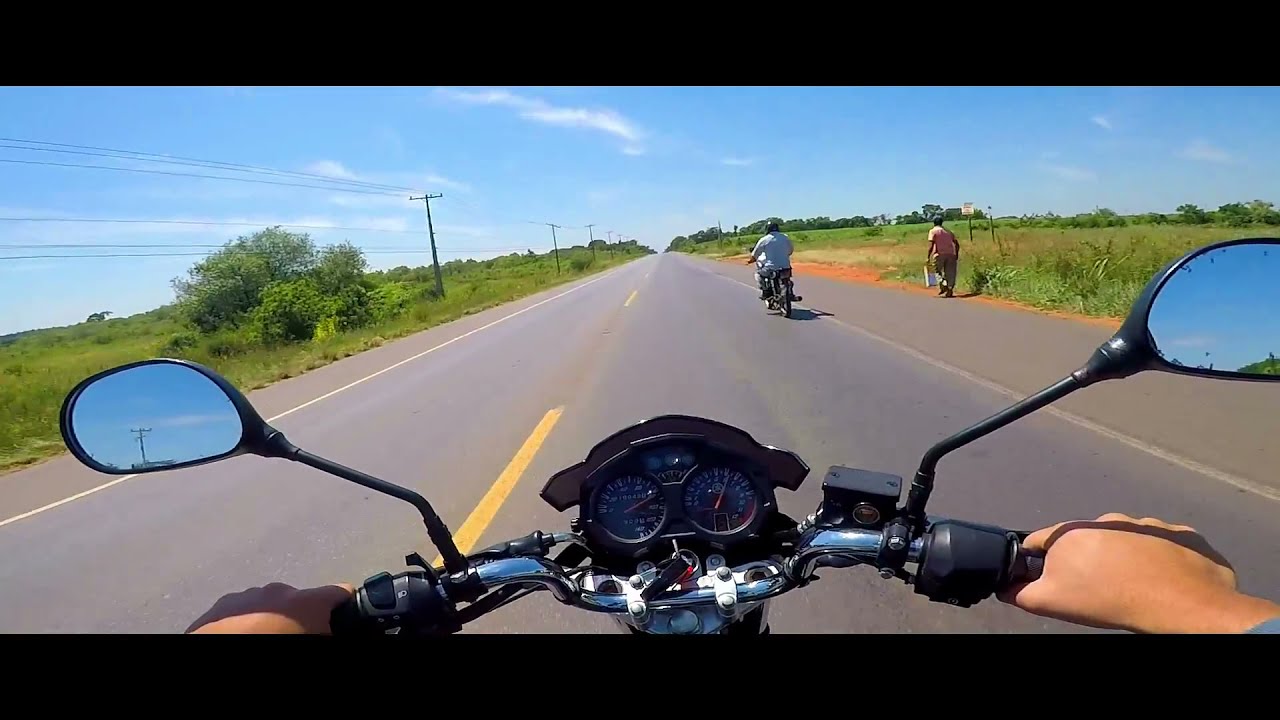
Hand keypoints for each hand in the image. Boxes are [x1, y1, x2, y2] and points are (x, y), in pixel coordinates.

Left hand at [186, 582, 355, 633]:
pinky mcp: (219, 606)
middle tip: (298, 636)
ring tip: (266, 637)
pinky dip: (246, 623)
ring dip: (272, 620)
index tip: (344, 620)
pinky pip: (241, 611)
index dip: (346, 606)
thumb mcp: (313, 638)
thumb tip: (331, 630)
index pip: (342, 592)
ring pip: (268, 605)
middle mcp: (279, 591)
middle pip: (301, 600)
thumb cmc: (276, 642)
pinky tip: (241, 637)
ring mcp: (246, 595)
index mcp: (307, 603)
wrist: (215, 648)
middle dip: (302, 618)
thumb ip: (326, 632)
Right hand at [999, 513, 1279, 632]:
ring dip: (1126, 557)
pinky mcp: (1182, 534)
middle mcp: (1108, 519)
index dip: (1037, 560)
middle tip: (1095, 587)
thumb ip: (1022, 593)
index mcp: (1071, 532)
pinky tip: (1164, 579)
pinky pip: (1165, 544)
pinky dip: (1161, 558)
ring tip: (1134, 584)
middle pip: (1086, 540)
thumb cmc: (1109, 599)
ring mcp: (1149, 524)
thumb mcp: (1053, 602)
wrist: (1181, 603)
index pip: (1040, 540)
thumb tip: (1007, 588)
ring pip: (1127, 540)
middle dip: (1087, 559)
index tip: (1045, 577)